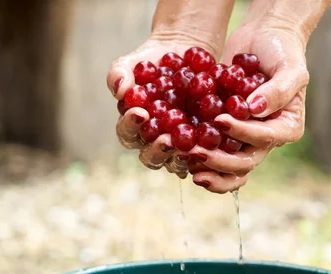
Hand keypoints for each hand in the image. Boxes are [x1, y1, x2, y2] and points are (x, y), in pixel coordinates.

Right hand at [107, 37, 219, 178]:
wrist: (186, 53)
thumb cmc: (153, 60)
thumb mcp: (133, 62)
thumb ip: (119, 74)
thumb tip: (121, 91)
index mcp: (134, 128)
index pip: (127, 134)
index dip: (131, 127)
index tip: (140, 113)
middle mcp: (154, 142)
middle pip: (150, 157)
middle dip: (157, 150)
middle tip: (166, 140)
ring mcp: (178, 146)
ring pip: (176, 162)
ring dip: (180, 158)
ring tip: (188, 148)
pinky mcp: (201, 144)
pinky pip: (203, 156)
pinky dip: (205, 154)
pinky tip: (211, 146)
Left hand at [189, 26, 308, 192]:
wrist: (262, 40)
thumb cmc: (282, 49)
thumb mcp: (289, 66)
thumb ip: (278, 89)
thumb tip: (255, 109)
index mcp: (287, 129)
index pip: (264, 138)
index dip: (242, 133)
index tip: (220, 120)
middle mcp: (266, 141)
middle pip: (244, 163)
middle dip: (219, 161)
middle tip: (194, 152)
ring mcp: (245, 142)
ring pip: (227, 167)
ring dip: (206, 167)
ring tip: (184, 158)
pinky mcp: (226, 136)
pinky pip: (214, 154)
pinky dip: (198, 158)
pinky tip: (179, 154)